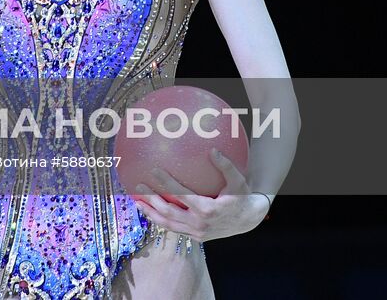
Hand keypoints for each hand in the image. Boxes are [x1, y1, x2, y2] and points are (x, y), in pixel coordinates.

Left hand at [128, 149, 266, 242]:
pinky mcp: (196, 237)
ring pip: (168, 224)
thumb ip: (225, 166)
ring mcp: (197, 233)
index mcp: (208, 209)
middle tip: (138, 186)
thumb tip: (213, 149)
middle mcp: (200, 224)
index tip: (153, 170)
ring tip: (136, 202)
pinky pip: (175, 229)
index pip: (182, 195)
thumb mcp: (237, 180)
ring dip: (151, 213)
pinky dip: (161, 221)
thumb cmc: (242, 196)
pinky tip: (150, 211)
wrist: (249, 220)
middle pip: (169, 212)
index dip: (166, 183)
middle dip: (151, 199)